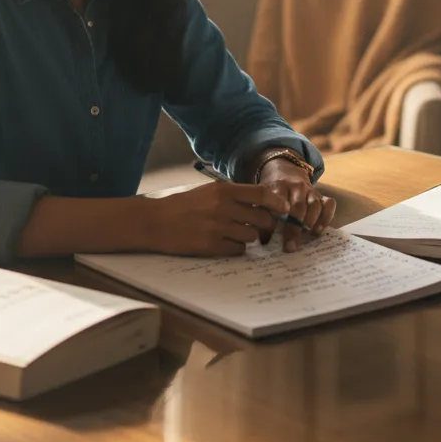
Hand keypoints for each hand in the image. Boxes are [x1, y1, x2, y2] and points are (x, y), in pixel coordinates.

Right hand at [145, 181, 288, 255]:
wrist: (156, 221)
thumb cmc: (184, 205)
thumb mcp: (209, 192)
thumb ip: (234, 195)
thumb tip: (262, 202)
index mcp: (224, 190)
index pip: (261, 194)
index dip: (277, 202)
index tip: (284, 208)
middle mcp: (223, 207)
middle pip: (262, 218)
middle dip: (266, 224)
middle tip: (262, 227)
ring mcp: (218, 228)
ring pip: (252, 236)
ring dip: (250, 237)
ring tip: (238, 234)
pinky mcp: (211, 246)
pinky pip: (238, 250)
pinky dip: (237, 249)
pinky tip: (227, 244)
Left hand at [258, 156, 336, 251]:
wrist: (285, 171)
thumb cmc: (272, 191)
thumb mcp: (263, 198)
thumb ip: (262, 216)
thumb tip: (265, 241)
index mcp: (278, 187)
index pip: (278, 203)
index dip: (275, 220)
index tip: (272, 237)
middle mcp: (296, 187)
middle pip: (298, 206)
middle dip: (294, 228)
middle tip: (291, 246)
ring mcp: (310, 190)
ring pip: (315, 204)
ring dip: (311, 221)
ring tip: (307, 236)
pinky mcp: (321, 195)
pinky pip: (329, 203)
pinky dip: (327, 216)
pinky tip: (319, 230)